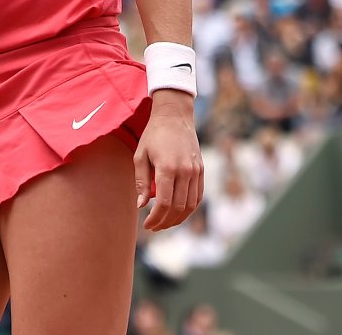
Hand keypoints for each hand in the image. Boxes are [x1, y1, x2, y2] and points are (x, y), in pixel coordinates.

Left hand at [134, 92, 203, 231]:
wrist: (174, 115)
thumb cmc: (153, 135)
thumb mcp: (140, 156)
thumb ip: (141, 182)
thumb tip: (142, 205)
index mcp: (167, 168)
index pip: (164, 203)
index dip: (155, 218)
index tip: (147, 224)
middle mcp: (185, 171)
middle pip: (178, 207)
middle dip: (165, 222)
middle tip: (154, 227)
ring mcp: (195, 170)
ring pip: (190, 205)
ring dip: (178, 219)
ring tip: (165, 223)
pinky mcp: (201, 169)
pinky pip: (198, 195)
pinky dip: (189, 208)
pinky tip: (179, 212)